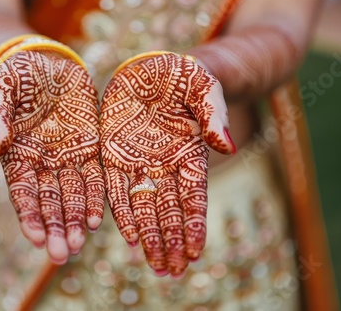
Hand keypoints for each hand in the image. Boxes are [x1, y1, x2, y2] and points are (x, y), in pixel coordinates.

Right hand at [0, 50, 103, 263]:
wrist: (43, 59)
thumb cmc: (13, 74)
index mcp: (16, 155)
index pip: (22, 193)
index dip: (29, 216)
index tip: (36, 239)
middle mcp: (42, 162)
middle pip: (49, 202)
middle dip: (55, 228)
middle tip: (61, 254)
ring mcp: (67, 155)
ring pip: (72, 195)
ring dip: (76, 220)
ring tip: (80, 243)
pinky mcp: (90, 144)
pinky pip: (94, 175)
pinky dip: (95, 197)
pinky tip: (97, 219)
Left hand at [100, 52, 234, 276]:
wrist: (150, 68)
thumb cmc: (183, 76)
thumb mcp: (203, 87)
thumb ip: (214, 115)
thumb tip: (228, 145)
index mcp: (190, 153)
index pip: (195, 195)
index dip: (195, 223)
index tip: (196, 252)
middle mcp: (165, 164)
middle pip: (169, 210)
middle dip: (171, 241)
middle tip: (173, 272)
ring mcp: (138, 161)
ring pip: (144, 206)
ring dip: (150, 236)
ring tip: (155, 264)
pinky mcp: (113, 154)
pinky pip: (116, 188)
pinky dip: (123, 212)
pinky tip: (129, 237)